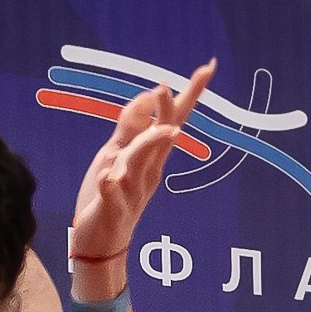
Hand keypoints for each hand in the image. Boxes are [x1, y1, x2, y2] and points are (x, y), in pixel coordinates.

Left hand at [68, 60, 214, 264]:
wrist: (101, 244)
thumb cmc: (111, 196)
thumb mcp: (118, 155)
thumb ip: (131, 126)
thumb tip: (149, 93)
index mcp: (150, 156)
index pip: (172, 119)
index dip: (190, 94)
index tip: (209, 67)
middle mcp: (147, 172)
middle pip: (161, 138)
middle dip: (167, 114)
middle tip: (164, 86)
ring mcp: (131, 192)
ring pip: (138, 163)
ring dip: (147, 145)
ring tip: (159, 129)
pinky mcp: (112, 210)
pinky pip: (113, 196)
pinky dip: (112, 187)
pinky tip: (110, 178)